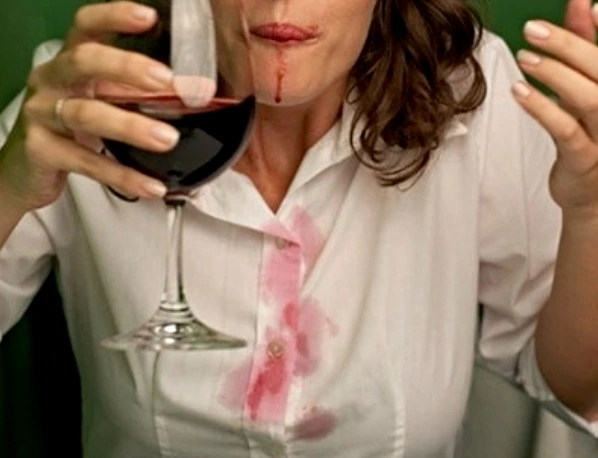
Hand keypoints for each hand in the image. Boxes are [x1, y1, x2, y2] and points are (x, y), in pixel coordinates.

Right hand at [0, 1, 178, 212]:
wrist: (26, 172)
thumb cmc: (72, 131)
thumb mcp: (100, 104)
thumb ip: (135, 96)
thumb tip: (193, 95)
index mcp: (70, 63)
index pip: (86, 27)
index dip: (114, 17)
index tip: (149, 17)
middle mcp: (51, 80)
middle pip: (84, 61)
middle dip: (127, 67)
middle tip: (167, 80)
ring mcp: (41, 114)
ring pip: (87, 114)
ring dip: (132, 127)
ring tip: (168, 139)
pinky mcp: (40, 150)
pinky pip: (86, 162)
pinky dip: (123, 175)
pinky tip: (153, 186)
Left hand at [512, 7, 597, 218]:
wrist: (592, 197)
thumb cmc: (592, 137)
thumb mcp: (589, 91)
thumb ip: (586, 49)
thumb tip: (583, 4)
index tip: (582, 4)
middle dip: (570, 44)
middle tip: (533, 29)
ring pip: (590, 99)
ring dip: (555, 74)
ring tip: (525, 58)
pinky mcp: (586, 160)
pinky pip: (566, 130)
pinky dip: (543, 108)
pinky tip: (519, 92)